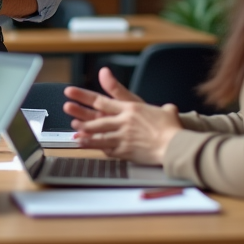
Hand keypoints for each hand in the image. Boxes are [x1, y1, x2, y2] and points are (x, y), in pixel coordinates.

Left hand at [62, 73, 180, 164]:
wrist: (175, 145)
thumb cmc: (172, 129)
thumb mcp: (165, 110)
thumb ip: (162, 108)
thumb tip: (169, 107)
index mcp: (131, 108)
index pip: (103, 101)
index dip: (84, 96)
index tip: (72, 92)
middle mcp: (124, 121)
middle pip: (96, 118)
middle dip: (81, 115)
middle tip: (68, 111)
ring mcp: (122, 136)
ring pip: (98, 134)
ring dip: (85, 133)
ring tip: (74, 132)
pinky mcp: (124, 150)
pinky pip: (106, 149)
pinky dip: (95, 148)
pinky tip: (86, 147)